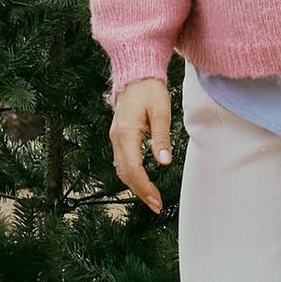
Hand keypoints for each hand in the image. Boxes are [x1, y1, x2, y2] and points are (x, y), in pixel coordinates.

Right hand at [111, 80, 173, 212]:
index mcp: (126, 133)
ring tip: (151, 198)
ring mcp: (115, 138)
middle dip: (140, 192)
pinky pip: (122, 161)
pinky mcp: (118, 137)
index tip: (157, 200)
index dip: (145, 187)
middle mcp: (117, 138)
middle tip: (156, 205)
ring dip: (135, 186)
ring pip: (122, 169)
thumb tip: (164, 162)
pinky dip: (131, 175)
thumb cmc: (149, 91)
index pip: (133, 168)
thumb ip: (161, 138)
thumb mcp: (161, 112)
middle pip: (125, 173)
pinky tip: (143, 182)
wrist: (136, 76)